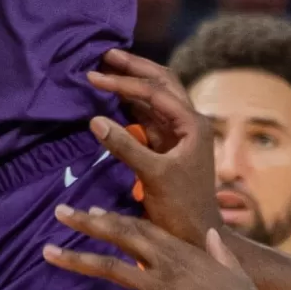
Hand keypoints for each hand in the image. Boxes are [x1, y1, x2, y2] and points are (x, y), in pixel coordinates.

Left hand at [45, 205, 267, 289]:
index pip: (142, 227)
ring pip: (107, 267)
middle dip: (86, 223)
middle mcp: (165, 263)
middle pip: (118, 235)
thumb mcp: (234, 269)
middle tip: (60, 212)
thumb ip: (220, 252)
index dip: (116, 218)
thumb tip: (214, 236)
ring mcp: (156, 288)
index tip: (94, 210)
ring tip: (46, 252)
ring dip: (74, 259)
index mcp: (183, 250)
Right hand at [78, 70, 220, 242]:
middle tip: (105, 53)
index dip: (123, 81)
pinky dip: (129, 103)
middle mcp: (189, 122)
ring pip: (155, 96)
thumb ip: (125, 146)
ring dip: (131, 82)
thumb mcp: (153, 175)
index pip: (155, 91)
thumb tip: (94, 119)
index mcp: (193, 124)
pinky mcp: (167, 146)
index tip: (93, 76)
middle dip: (134, 67)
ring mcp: (178, 134)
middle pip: (162, 82)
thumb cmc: (181, 208)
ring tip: (105, 68)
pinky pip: (147, 115)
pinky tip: (111, 97)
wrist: (197, 236)